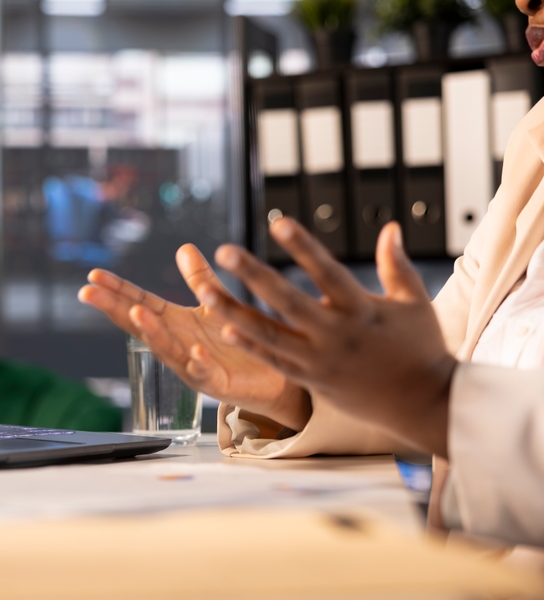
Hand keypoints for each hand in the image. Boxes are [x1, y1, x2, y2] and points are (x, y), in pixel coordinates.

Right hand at [78, 245, 311, 431]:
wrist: (275, 379)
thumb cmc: (238, 343)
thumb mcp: (216, 305)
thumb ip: (200, 280)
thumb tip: (184, 248)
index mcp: (175, 324)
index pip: (139, 302)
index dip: (117, 290)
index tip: (93, 276)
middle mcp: (177, 345)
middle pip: (141, 325)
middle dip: (115, 308)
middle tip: (89, 293)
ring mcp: (193, 366)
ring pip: (167, 350)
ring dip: (151, 332)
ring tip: (136, 313)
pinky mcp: (218, 384)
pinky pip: (206, 373)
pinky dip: (199, 361)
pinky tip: (195, 350)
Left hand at [206, 219, 454, 457]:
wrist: (425, 406)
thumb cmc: (422, 349)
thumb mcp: (415, 304)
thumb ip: (395, 265)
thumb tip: (389, 227)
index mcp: (362, 310)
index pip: (327, 271)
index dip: (302, 246)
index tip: (278, 222)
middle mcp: (336, 334)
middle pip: (287, 301)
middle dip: (254, 275)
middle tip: (224, 250)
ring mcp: (320, 360)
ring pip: (269, 335)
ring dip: (234, 312)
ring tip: (204, 292)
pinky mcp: (312, 380)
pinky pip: (275, 361)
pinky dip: (249, 346)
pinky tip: (222, 329)